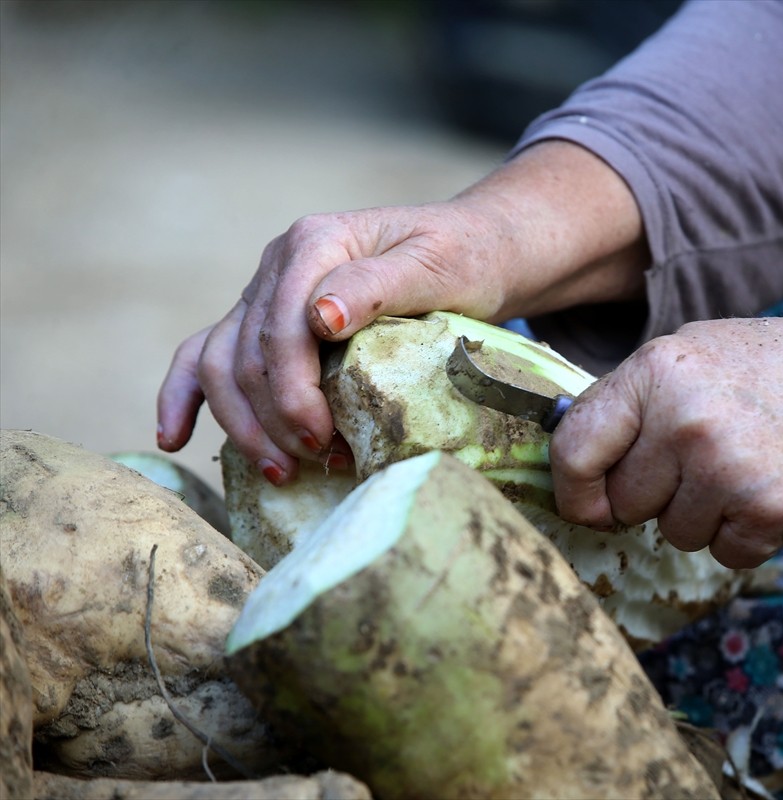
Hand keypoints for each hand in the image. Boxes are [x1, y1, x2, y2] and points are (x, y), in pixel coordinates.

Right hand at [157, 202, 514, 483]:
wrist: (474, 248)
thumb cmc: (464, 259)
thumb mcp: (437, 267)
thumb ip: (379, 285)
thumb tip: (322, 317)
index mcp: (317, 243)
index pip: (281, 328)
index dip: (294, 392)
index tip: (326, 439)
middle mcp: (280, 263)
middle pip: (247, 353)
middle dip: (274, 419)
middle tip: (319, 462)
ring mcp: (267, 289)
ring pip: (221, 362)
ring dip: (241, 423)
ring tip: (281, 471)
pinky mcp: (267, 316)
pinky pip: (208, 352)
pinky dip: (185, 394)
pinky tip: (175, 436)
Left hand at [550, 315, 782, 568]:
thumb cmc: (768, 370)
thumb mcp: (689, 353)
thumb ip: (629, 400)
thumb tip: (570, 463)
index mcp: (654, 371)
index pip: (574, 450)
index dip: (573, 488)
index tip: (588, 501)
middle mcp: (684, 420)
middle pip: (623, 502)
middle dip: (651, 495)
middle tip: (699, 461)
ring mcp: (726, 468)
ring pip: (671, 534)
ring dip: (701, 516)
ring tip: (740, 468)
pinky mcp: (766, 510)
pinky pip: (721, 553)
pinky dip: (743, 536)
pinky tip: (767, 490)